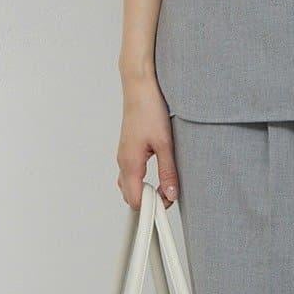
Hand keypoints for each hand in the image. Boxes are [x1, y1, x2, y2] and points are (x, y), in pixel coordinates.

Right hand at [116, 71, 178, 209]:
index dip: (151, 207)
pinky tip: (157, 172)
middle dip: (148, 202)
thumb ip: (168, 171)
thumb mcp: (165, 143)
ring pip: (129, 185)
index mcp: (130, 163)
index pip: (134, 200)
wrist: (140, 86)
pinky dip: (142, 180)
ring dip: (145, 190)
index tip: (167, 205)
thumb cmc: (149, 108)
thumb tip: (171, 194)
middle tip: (169, 196)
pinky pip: (130, 173)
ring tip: (165, 185)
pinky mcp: (128, 149)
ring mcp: (124, 155)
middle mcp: (123, 161)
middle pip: (130, 196)